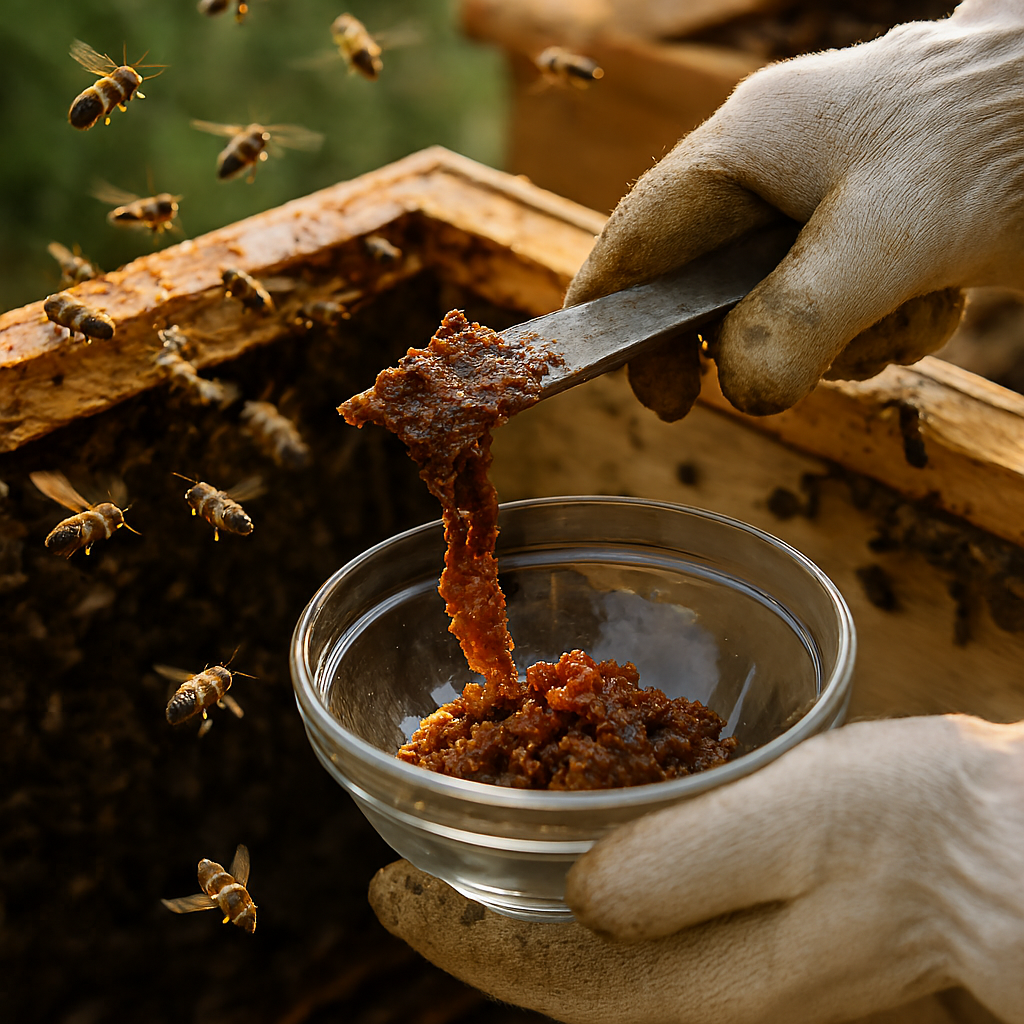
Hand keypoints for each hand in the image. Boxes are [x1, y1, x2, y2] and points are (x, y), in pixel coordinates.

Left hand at [370, 715, 1023, 1023]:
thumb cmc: (918, 828)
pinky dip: (592, 877)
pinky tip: (582, 830)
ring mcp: (740, 961)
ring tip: (474, 845)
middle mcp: (713, 986)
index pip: (543, 980)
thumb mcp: (795, 825)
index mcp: (707, 978)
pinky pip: (649, 908)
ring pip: (600, 944)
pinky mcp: (762, 919)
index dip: (453, 940)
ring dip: (527, 901)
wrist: (1012, 848)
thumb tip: (575, 893)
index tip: (382, 890)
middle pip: (560, 973)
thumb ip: (680, 865)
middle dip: (477, 927)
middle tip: (414, 869)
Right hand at [565, 1, 1023, 418]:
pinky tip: (928, 309)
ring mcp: (824, 191)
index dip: (614, 309)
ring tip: (897, 325)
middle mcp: (775, 164)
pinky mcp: (871, 220)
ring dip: (832, 340)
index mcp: (750, 144)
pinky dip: (876, 326)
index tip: (629, 383)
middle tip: (743, 396)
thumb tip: (739, 392)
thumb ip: (796, 320)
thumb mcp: (887, 242)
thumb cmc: (996, 144)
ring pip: (777, 299)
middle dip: (739, 341)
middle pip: (705, 278)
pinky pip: (837, 298)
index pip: (640, 234)